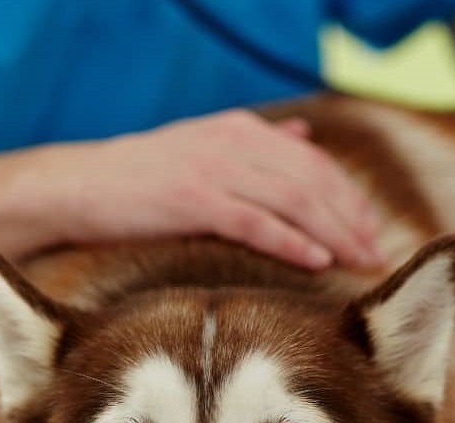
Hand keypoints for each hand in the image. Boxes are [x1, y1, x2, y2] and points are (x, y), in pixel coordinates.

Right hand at [52, 109, 383, 269]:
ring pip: (293, 200)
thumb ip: (256, 142)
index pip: (313, 161)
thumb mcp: (203, 146)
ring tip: (359, 262)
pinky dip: (291, 241)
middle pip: (313, 180)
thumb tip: (305, 134)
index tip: (371, 230)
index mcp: (240, 129)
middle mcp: (234, 142)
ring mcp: (214, 168)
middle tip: (375, 256)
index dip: (348, 196)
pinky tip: (317, 262)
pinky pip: (255, 222)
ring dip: (334, 234)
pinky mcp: (192, 199)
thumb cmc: (140, 178)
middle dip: (351, 218)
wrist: (79, 186)